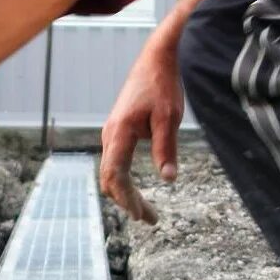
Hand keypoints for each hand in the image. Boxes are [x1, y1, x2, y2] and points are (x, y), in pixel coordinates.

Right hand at [100, 43, 183, 224]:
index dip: (127, 198)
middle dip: (128, 202)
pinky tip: (137, 191)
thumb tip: (169, 179)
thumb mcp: (169, 118)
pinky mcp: (118, 131)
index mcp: (119, 133)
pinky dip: (125, 181)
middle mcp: (110, 135)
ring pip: (112, 173)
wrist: (155, 58)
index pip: (116, 175)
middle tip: (151, 220)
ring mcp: (112, 134)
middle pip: (111, 179)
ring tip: (147, 212)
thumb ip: (166, 148)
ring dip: (127, 194)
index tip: (140, 215)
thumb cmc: (162, 85)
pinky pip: (115, 163)